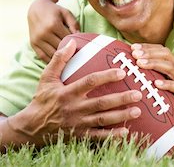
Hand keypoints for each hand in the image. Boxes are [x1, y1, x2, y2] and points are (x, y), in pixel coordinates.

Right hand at [8, 39, 141, 147]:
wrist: (31, 126)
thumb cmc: (42, 98)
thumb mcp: (47, 77)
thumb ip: (59, 59)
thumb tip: (72, 41)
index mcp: (68, 92)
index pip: (90, 82)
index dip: (107, 76)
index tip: (122, 72)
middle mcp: (75, 108)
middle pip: (102, 103)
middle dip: (121, 98)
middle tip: (138, 93)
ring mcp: (78, 124)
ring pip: (103, 120)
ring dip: (121, 115)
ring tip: (137, 110)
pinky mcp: (79, 135)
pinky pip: (98, 136)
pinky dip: (111, 136)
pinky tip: (125, 132)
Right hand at [28, 0, 80, 62]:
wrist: (36, 8)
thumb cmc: (54, 11)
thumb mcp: (66, 13)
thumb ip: (74, 24)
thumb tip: (80, 37)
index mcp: (54, 24)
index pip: (68, 40)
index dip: (75, 44)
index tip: (81, 48)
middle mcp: (44, 33)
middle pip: (60, 48)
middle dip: (69, 52)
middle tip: (76, 55)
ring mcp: (37, 40)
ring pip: (52, 55)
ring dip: (60, 58)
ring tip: (68, 59)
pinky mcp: (33, 44)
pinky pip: (43, 57)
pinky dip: (51, 61)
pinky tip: (58, 60)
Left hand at [131, 43, 173, 131]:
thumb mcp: (163, 85)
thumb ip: (153, 76)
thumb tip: (133, 70)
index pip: (162, 51)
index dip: (148, 47)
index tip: (133, 47)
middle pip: (166, 55)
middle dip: (149, 52)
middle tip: (134, 53)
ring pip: (171, 67)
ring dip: (154, 64)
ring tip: (140, 64)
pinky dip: (167, 84)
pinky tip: (156, 83)